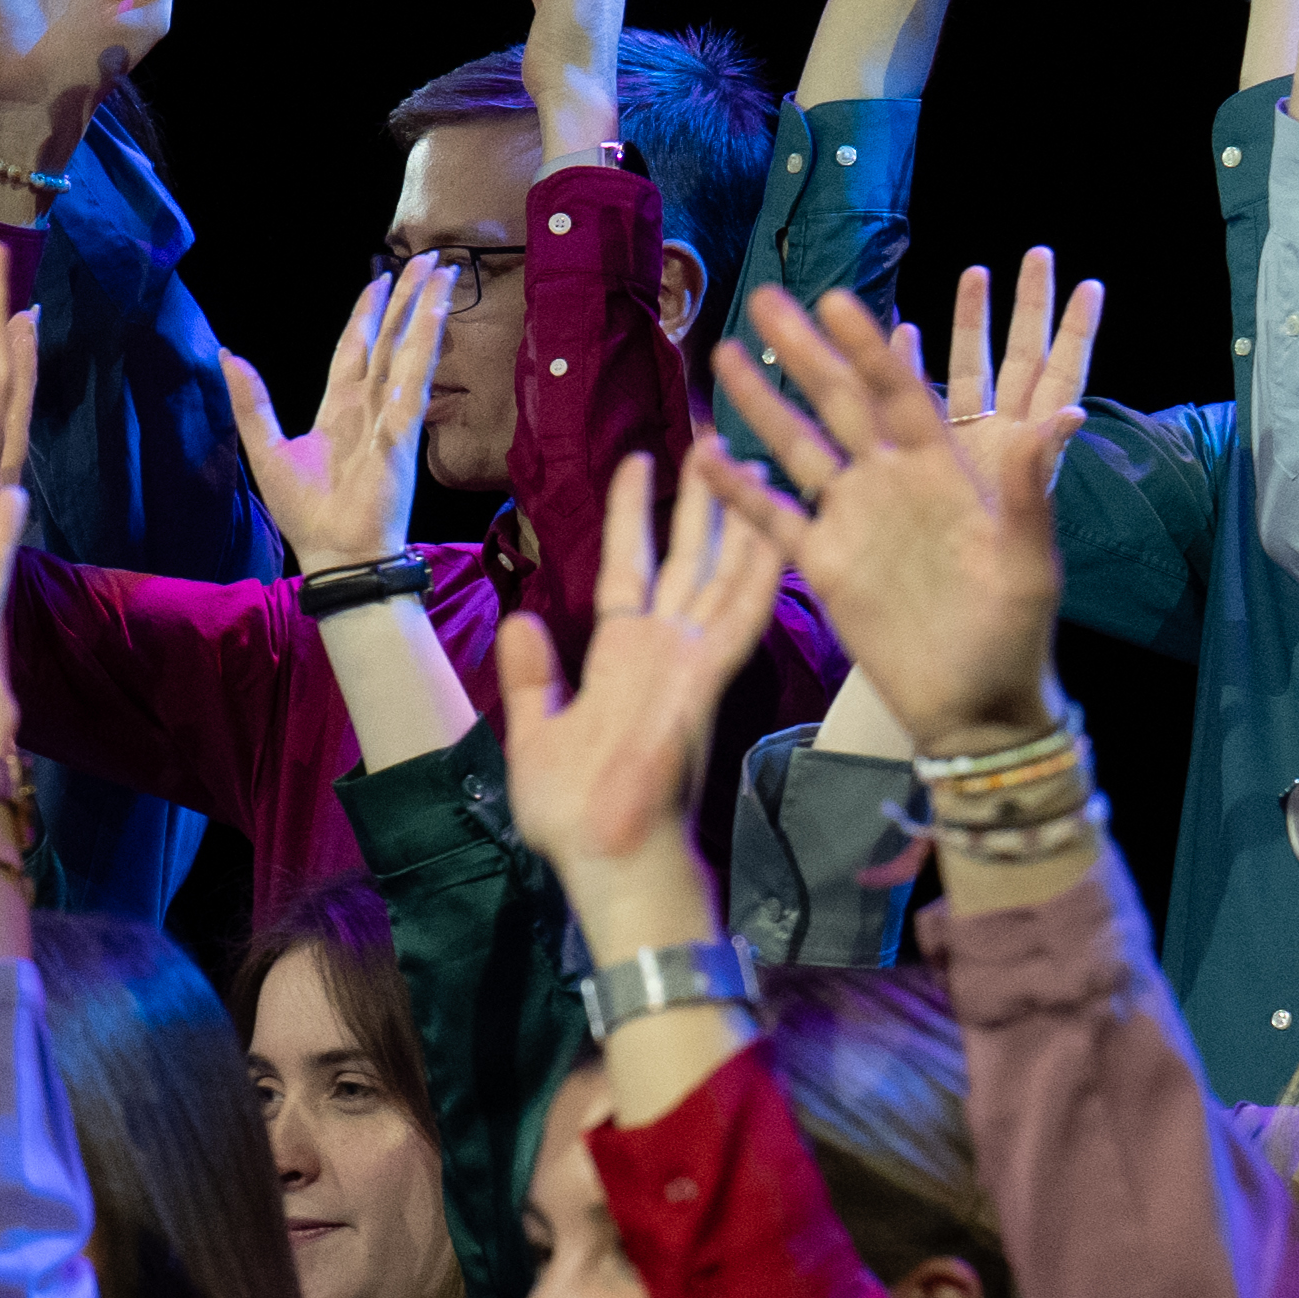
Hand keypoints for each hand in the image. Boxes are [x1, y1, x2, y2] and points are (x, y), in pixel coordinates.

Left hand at [215, 257, 447, 567]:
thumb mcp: (265, 448)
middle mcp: (371, 406)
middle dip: (407, 298)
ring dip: (426, 311)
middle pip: (391, 339)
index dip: (368, 313)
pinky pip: (415, 385)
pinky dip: (424, 352)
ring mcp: (392, 417)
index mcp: (338, 408)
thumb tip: (225, 354)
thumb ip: (250, 401)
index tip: (381, 278)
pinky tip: (434, 320)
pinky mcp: (404, 433)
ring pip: (410, 351)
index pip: (356, 347)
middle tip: (429, 258)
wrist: (333, 551)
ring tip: (442, 274)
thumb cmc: (305, 510)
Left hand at [486, 448, 800, 907]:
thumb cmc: (576, 817)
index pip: (631, 568)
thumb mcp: (535, 735)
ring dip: (738, 516)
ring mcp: (690, 665)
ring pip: (722, 573)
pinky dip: (758, 576)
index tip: (639, 461)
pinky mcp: (705, 685)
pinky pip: (738, 619)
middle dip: (700, 495)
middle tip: (717, 429)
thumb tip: (521, 619)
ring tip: (751, 454)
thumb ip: (532, 677)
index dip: (635, 515)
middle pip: (686, 556)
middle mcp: (665, 652)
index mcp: (625, 658)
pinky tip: (777, 531)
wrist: (610, 868)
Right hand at [705, 266, 1100, 756]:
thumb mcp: (1030, 557)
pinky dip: (737, 492)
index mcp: (943, 471)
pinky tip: (702, 458)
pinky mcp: (823, 564)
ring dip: (762, 404)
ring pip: (798, 448)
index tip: (840, 300)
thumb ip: (1032, 487)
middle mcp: (892, 483)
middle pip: (840, 404)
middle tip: (768, 298)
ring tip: (726, 357)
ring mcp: (853, 521)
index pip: (900, 393)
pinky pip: (773, 520)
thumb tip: (1067, 414)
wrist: (976, 704)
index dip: (869, 347)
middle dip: (806, 352)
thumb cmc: (1015, 630)